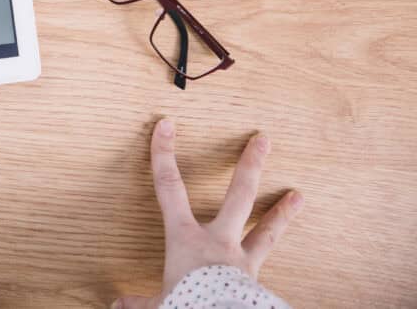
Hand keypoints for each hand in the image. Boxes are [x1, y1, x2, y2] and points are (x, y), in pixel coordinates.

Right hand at [113, 119, 302, 308]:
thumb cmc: (186, 305)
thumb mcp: (158, 303)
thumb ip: (141, 301)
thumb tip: (118, 305)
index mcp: (184, 238)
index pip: (168, 187)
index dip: (163, 155)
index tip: (166, 126)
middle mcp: (217, 241)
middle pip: (237, 195)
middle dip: (249, 165)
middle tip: (262, 140)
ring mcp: (241, 259)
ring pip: (265, 230)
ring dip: (281, 212)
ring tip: (298, 195)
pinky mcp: (255, 279)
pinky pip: (266, 265)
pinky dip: (271, 258)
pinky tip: (280, 250)